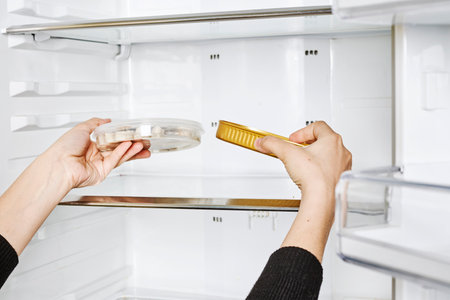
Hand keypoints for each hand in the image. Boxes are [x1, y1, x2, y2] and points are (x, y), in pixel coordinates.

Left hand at [47, 118, 150, 187]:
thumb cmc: (64, 148)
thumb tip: (106, 120)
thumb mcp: (81, 128)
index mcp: (90, 144)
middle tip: (143, 141)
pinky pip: (115, 160)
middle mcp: (96, 155)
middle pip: (118, 149)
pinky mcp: (102, 172)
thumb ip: (96, 123)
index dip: (122, 136)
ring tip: (142, 144)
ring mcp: (99, 164)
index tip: (132, 133)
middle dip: (132, 146)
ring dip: (132, 150)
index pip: (111, 139)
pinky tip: (130, 146)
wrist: (59, 165)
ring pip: (120, 155)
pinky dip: (123, 152)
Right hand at [254, 121, 350, 260]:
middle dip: (308, 144)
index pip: (317, 126)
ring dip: (316, 156)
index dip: (302, 131)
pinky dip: (322, 170)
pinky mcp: (342, 179)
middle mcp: (341, 151)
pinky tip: (312, 176)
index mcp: (332, 140)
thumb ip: (272, 144)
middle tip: (298, 150)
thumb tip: (263, 142)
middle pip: (324, 140)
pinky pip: (332, 169)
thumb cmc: (313, 176)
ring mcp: (343, 166)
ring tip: (304, 163)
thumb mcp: (287, 153)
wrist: (322, 198)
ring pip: (329, 155)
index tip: (293, 139)